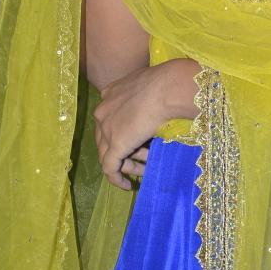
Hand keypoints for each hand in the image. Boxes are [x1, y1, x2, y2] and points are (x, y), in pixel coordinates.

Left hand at [94, 64, 171, 189]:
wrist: (167, 88)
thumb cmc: (166, 83)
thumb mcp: (149, 85)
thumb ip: (144, 95)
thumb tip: (156, 102)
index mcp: (109, 94)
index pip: (109, 118)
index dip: (122, 131)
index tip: (137, 140)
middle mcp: (103, 110)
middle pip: (106, 137)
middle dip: (124, 149)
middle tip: (143, 157)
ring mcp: (106, 128)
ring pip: (108, 153)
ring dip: (125, 164)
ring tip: (143, 171)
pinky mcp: (114, 145)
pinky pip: (110, 168)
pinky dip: (117, 178)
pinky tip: (127, 186)